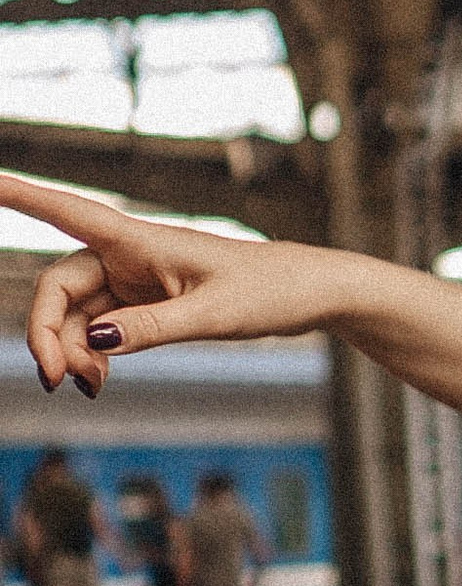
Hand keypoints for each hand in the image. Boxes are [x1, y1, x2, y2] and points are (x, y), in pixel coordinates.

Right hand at [0, 174, 351, 396]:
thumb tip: (94, 342)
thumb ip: (152, 328)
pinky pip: (100, 329)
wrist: (309, 294)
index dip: (20, 195)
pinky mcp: (147, 303)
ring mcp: (135, 280)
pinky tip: (100, 381)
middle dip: (48, 333)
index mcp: (140, 241)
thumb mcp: (213, 315)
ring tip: (91, 389)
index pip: (66, 211)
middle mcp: (128, 255)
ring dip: (73, 352)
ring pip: (76, 314)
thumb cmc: (269, 291)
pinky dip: (94, 355)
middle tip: (58, 381)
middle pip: (59, 287)